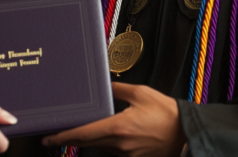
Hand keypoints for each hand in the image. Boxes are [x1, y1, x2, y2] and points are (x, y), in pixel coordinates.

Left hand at [42, 83, 185, 156]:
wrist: (189, 134)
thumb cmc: (168, 115)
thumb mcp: (142, 94)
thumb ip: (119, 90)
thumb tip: (106, 86)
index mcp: (118, 127)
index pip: (82, 134)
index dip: (63, 136)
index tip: (49, 138)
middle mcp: (119, 144)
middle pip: (87, 143)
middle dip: (70, 139)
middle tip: (55, 136)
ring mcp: (127, 154)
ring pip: (101, 146)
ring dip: (91, 138)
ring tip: (86, 128)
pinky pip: (115, 150)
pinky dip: (108, 142)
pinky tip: (113, 133)